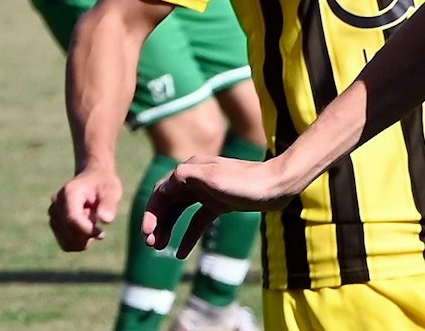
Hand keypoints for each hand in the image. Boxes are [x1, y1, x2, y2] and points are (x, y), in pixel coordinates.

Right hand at [48, 167, 121, 251]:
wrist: (92, 178)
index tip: (102, 234)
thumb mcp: (111, 190)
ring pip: (66, 241)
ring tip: (91, 223)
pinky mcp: (54, 223)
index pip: (72, 218)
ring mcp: (53, 214)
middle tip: (99, 227)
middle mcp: (56, 204)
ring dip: (83, 239)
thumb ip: (109, 204)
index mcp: (69, 193)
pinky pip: (65, 243)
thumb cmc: (103, 184)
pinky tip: (86, 230)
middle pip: (68, 232)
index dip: (86, 230)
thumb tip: (106, 220)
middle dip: (87, 235)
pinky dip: (78, 242)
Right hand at [143, 154, 297, 256]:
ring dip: (168, 228)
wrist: (277, 186)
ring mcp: (208, 192)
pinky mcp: (220, 204)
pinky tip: (180, 254)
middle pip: (168, 202)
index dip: (151, 212)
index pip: (162, 191)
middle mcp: (197, 179)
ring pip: (180, 212)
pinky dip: (188, 235)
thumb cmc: (246, 182)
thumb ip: (187, 177)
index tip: (147, 232)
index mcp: (192, 169)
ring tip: (159, 248)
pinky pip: (198, 221)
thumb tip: (163, 185)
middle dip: (157, 222)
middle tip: (150, 244)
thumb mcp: (214, 178)